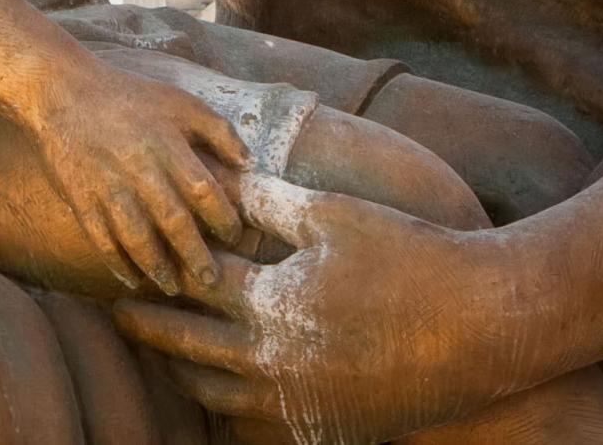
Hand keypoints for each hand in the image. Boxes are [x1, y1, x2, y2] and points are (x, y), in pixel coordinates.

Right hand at [25, 60, 248, 301]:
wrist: (63, 91)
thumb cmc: (130, 97)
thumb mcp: (180, 101)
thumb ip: (219, 130)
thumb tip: (250, 165)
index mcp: (166, 143)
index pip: (204, 191)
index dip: (224, 218)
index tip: (232, 236)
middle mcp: (138, 167)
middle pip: (173, 221)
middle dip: (195, 256)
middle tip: (211, 280)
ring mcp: (106, 184)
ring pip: (136, 237)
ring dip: (157, 267)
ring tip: (172, 286)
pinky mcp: (80, 196)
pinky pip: (101, 239)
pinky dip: (117, 263)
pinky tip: (132, 279)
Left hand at [112, 180, 519, 437]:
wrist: (485, 324)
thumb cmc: (410, 255)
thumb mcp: (333, 215)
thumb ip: (269, 202)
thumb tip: (221, 183)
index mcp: (272, 305)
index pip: (190, 290)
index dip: (154, 274)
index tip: (120, 267)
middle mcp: (276, 363)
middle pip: (189, 351)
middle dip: (150, 330)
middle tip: (117, 316)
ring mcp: (301, 404)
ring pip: (217, 398)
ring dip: (184, 375)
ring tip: (164, 356)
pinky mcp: (329, 428)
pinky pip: (260, 424)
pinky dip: (233, 407)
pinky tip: (225, 390)